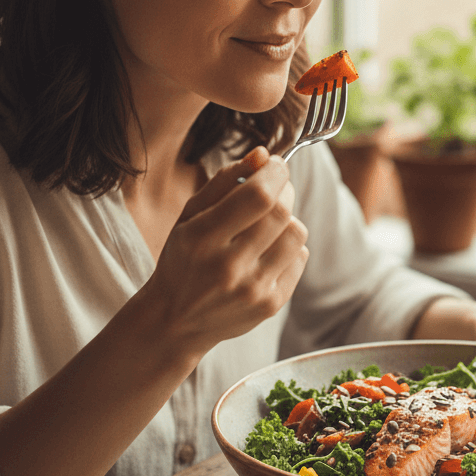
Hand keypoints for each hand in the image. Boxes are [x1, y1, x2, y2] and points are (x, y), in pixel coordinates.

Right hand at [146, 146, 308, 359]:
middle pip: (281, 213)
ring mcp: (253, 290)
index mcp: (202, 238)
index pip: (258, 196)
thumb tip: (263, 155)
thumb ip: (224, 181)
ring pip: (297, 234)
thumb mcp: (190, 215)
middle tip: (274, 189)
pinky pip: (300, 259)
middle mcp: (229, 267)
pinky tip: (267, 252)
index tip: (275, 164)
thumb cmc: (184, 259)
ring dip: (287, 220)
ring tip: (267, 224)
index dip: (275, 172)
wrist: (176, 320)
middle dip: (284, 190)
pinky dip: (289, 247)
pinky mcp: (271, 305)